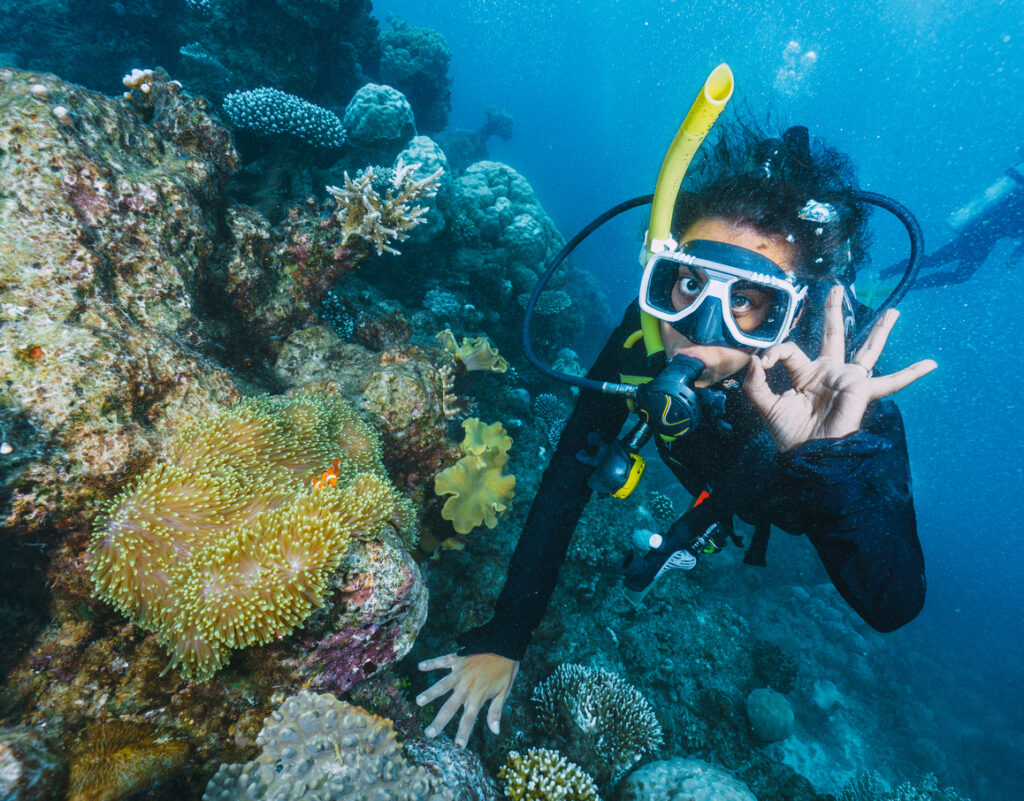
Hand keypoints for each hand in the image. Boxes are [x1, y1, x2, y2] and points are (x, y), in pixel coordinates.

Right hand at [416, 652, 518, 746]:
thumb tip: (495, 731)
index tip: (457, 746)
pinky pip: (442, 661)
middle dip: (439, 722)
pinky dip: (431, 663)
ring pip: (442, 685)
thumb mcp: (504, 691)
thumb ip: (496, 711)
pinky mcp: (457, 658)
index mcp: (478, 696)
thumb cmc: (506, 669)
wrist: (506, 643)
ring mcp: (460, 672)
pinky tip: (420, 666)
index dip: (463, 733)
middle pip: (450, 707)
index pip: (469, 719)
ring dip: (430, 693)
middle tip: (428, 733)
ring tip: (418, 701)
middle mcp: (466, 686)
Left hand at [743, 285, 936, 452]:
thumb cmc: (789, 434)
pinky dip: (912, 374)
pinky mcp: (861, 390)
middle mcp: (829, 372)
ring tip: (893, 312)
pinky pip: (891, 382)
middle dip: (834, 311)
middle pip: (833, 335)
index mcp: (805, 374)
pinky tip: (931, 364)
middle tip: (836, 289)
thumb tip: (752, 359)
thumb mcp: (766, 405)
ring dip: (880, 330)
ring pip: (867, 349)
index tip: (762, 363)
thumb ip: (755, 383)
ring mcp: (847, 380)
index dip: (773, 352)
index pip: (790, 350)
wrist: (807, 455)